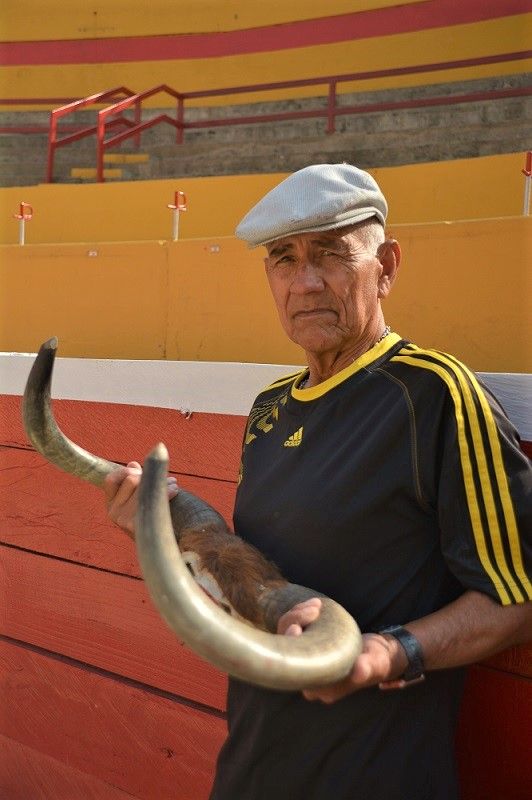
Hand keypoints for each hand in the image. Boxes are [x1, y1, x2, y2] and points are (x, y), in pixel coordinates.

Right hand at [103, 461, 178, 536]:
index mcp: (111, 505)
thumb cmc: (153, 521)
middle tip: (166, 479)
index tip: (140, 470)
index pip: (111, 480)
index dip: (125, 471)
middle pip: (132, 478)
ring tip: (173, 484)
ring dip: (163, 482)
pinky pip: (154, 497)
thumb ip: (133, 483)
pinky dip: (166, 491)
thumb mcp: (139, 501)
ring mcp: (123, 520)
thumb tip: (133, 465)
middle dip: (150, 475)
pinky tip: (174, 490)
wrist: (160, 550)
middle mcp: (114, 513)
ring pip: (144, 486)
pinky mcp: (137, 525)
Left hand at [278, 600, 406, 702]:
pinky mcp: (307, 645)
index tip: (297, 627)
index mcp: (322, 688)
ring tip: (317, 605)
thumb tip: (359, 671)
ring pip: (287, 636)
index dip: (290, 648)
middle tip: (311, 610)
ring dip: (299, 615)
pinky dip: (302, 614)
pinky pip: (295, 628)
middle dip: (294, 624)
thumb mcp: (376, 663)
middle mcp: (309, 678)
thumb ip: (367, 668)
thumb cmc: (377, 660)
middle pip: (287, 651)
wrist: (377, 653)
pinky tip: (316, 605)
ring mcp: (306, 661)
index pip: (296, 672)